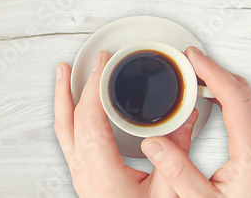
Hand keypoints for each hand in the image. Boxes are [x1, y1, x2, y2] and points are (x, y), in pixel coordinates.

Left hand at [54, 50, 198, 197]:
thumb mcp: (170, 191)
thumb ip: (178, 152)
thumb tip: (187, 117)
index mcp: (102, 174)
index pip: (90, 119)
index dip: (95, 87)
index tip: (103, 64)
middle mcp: (84, 174)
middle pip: (67, 123)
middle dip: (68, 89)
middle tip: (69, 66)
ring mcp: (80, 175)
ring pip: (63, 131)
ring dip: (63, 101)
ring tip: (64, 78)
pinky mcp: (84, 176)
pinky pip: (70, 139)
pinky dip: (71, 117)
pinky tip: (77, 108)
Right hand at [140, 47, 250, 197]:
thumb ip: (177, 171)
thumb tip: (152, 143)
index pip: (235, 96)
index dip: (211, 71)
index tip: (192, 57)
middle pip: (242, 90)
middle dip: (213, 70)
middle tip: (187, 61)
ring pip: (245, 99)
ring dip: (219, 82)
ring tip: (193, 76)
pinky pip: (245, 112)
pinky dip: (225, 97)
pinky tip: (208, 99)